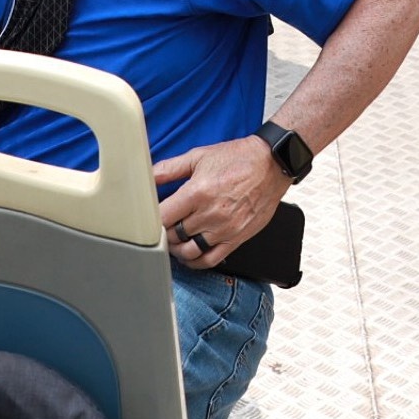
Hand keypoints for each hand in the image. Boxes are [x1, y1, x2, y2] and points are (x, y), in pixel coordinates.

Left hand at [153, 134, 288, 271]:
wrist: (271, 165)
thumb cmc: (237, 158)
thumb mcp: (199, 156)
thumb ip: (170, 168)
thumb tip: (148, 176)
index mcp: (198, 192)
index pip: (163, 217)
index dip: (153, 219)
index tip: (151, 217)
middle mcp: (210, 213)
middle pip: (174, 235)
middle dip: (165, 232)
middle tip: (164, 227)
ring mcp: (224, 229)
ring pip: (189, 251)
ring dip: (177, 249)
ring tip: (174, 241)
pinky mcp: (236, 238)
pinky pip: (210, 260)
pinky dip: (196, 262)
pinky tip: (190, 255)